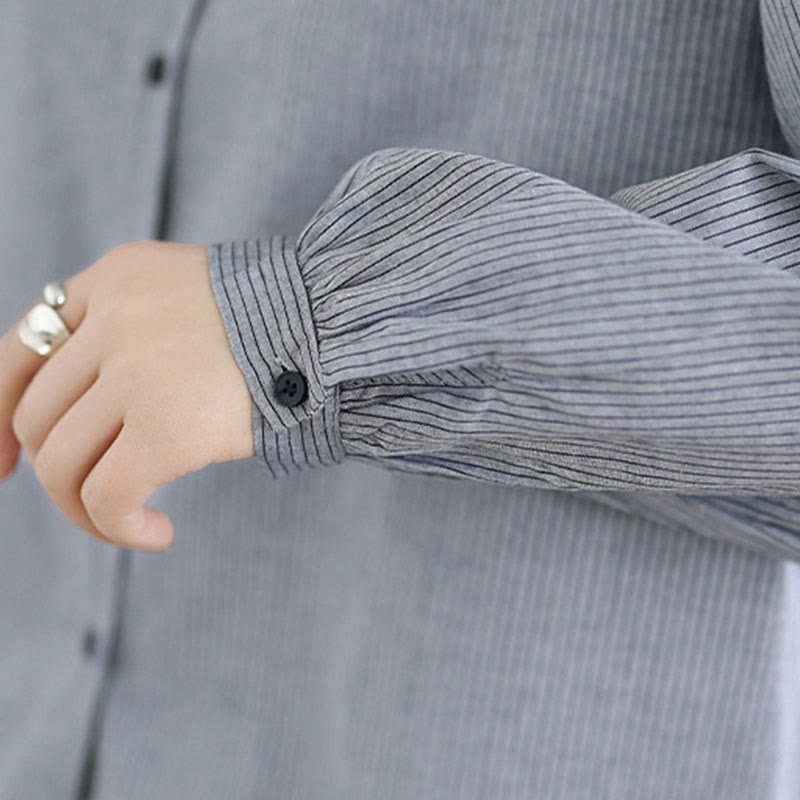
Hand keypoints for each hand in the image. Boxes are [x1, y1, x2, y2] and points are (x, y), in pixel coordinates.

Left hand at [0, 241, 254, 550]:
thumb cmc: (273, 322)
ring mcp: (135, 370)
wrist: (332, 324)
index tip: (5, 463)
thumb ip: (128, 324)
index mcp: (116, 278)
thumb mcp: (188, 296)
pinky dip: (119, 528)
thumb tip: (81, 405)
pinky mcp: (165, 424)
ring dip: (87, 510)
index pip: (22, 348)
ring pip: (61, 464)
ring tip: (134, 520)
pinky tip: (160, 533)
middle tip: (100, 500)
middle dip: (57, 473)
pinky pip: (107, 495)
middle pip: (39, 418)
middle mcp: (114, 318)